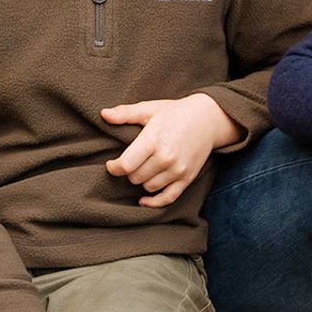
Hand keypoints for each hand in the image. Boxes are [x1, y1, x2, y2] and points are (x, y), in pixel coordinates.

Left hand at [103, 94, 240, 207]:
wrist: (208, 119)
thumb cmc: (175, 112)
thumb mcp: (149, 109)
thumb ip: (125, 113)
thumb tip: (103, 114)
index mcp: (153, 140)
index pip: (126, 165)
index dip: (114, 167)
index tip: (112, 164)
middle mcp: (166, 157)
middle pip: (135, 177)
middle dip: (129, 171)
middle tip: (132, 161)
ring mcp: (178, 170)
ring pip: (148, 187)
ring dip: (142, 180)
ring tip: (144, 168)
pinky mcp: (187, 178)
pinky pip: (167, 199)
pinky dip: (154, 202)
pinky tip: (144, 199)